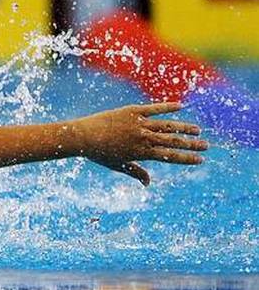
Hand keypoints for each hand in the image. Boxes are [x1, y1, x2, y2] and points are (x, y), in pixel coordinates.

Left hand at [72, 102, 207, 185]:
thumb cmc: (98, 153)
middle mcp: (143, 138)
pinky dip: (167, 107)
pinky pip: (154, 108)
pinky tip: (181, 106)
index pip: (169, 156)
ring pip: (167, 125)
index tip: (200, 160)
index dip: (186, 158)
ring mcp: (139, 123)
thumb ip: (135, 172)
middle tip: (207, 145)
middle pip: (173, 141)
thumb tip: (148, 183)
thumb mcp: (117, 165)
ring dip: (184, 127)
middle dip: (192, 144)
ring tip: (198, 130)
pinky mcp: (132, 111)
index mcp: (140, 153)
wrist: (82, 137)